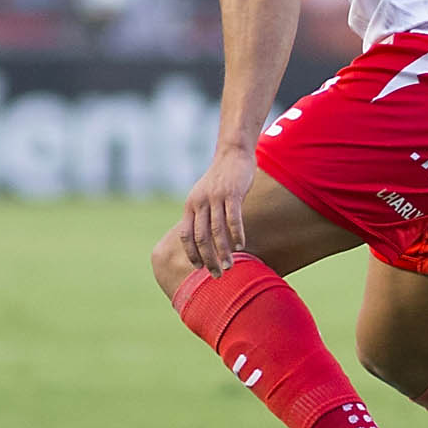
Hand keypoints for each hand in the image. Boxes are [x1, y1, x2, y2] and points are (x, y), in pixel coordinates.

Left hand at [176, 147, 254, 272]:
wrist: (233, 153)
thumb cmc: (222, 178)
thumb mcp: (206, 195)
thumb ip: (204, 213)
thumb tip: (207, 238)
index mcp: (191, 205)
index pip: (186, 235)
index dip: (192, 253)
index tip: (199, 268)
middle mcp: (199, 202)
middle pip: (201, 237)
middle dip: (208, 259)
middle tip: (217, 274)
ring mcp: (215, 197)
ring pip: (217, 230)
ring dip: (223, 251)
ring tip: (231, 266)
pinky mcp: (232, 193)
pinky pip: (233, 218)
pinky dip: (236, 234)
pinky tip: (241, 246)